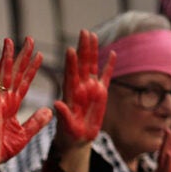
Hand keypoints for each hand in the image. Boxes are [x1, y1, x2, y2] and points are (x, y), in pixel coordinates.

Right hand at [0, 37, 51, 169]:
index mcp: (12, 107)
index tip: (39, 54)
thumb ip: (35, 122)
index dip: (32, 69)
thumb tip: (48, 110)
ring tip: (12, 41)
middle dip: (22, 57)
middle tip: (29, 39)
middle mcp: (3, 101)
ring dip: (8, 59)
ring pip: (3, 77)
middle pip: (15, 74)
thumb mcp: (24, 135)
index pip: (24, 83)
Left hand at [54, 30, 114, 146]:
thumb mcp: (65, 126)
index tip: (70, 49)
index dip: (70, 62)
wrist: (77, 139)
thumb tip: (57, 103)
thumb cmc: (68, 133)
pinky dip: (109, 66)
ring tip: (92, 35)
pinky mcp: (100, 93)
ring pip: (92, 66)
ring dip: (93, 51)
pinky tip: (113, 53)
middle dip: (83, 48)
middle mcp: (79, 87)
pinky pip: (106, 76)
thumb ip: (63, 114)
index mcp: (70, 93)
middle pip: (81, 64)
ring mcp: (90, 88)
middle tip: (83, 32)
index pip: (70, 74)